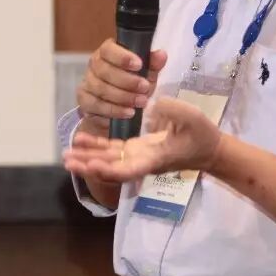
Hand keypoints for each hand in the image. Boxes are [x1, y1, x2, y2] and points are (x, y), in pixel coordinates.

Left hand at [63, 97, 222, 183]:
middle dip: (89, 166)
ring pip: (108, 162)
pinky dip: (97, 148)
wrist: (209, 150)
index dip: (109, 170)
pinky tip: (81, 141)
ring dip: (87, 159)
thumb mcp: (193, 118)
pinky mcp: (137, 150)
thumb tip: (153, 105)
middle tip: (68, 161)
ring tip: (66, 156)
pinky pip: (113, 152)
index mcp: (155, 159)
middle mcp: (142, 162)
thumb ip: (173, 111)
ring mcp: (138, 157)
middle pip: (112, 170)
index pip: (129, 170)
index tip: (92, 165)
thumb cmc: (202, 136)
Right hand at [75, 39, 168, 138]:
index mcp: (108, 52)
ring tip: (140, 102)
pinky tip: (128, 112)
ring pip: (100, 88)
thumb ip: (153, 64)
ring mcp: (87, 82)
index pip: (108, 49)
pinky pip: (96, 104)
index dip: (122, 57)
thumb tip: (161, 55)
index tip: (139, 65)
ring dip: (123, 96)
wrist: (118, 108)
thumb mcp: (146, 74)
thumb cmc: (133, 85)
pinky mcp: (84, 100)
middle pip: (104, 70)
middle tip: (144, 88)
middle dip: (127, 80)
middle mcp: (94, 64)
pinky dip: (113, 110)